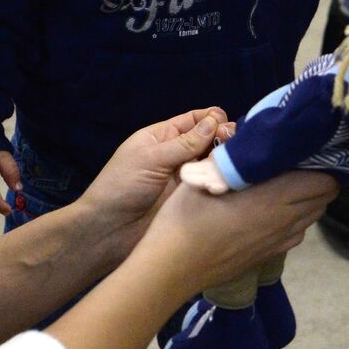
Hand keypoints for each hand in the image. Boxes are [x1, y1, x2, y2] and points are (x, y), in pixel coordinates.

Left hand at [78, 107, 232, 254]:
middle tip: (235, 146)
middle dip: (224, 139)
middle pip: (209, 140)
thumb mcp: (151, 158)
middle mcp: (178, 155)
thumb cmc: (122, 186)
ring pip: (215, 163)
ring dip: (227, 160)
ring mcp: (188, 178)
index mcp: (163, 137)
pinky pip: (213, 185)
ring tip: (238, 163)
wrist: (110, 230)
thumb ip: (184, 143)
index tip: (226, 126)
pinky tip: (235, 179)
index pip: (194, 120)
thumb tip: (215, 121)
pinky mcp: (194, 200)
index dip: (212, 119)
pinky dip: (225, 180)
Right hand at [135, 170, 337, 297]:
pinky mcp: (270, 255)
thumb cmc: (184, 218)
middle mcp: (283, 220)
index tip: (308, 151)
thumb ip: (230, 160)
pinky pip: (297, 233)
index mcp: (272, 197)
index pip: (323, 181)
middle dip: (320, 179)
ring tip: (288, 185)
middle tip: (300, 165)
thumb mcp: (202, 178)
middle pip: (324, 198)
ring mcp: (279, 241)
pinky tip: (274, 212)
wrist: (173, 268)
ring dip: (308, 200)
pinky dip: (296, 219)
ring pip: (312, 217)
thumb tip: (247, 141)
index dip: (322, 164)